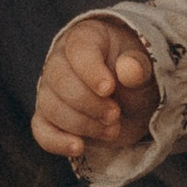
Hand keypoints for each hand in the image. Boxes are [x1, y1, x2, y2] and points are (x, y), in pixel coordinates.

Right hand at [33, 16, 159, 159]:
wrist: (133, 103)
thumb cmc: (135, 78)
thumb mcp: (144, 70)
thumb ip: (138, 68)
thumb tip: (129, 68)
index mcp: (85, 38)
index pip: (78, 49)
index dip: (91, 71)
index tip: (109, 89)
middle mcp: (60, 61)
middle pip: (59, 79)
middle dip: (89, 103)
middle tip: (115, 115)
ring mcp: (50, 90)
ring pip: (50, 106)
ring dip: (82, 124)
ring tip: (112, 129)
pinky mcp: (49, 118)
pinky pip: (41, 130)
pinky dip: (57, 141)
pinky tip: (78, 147)